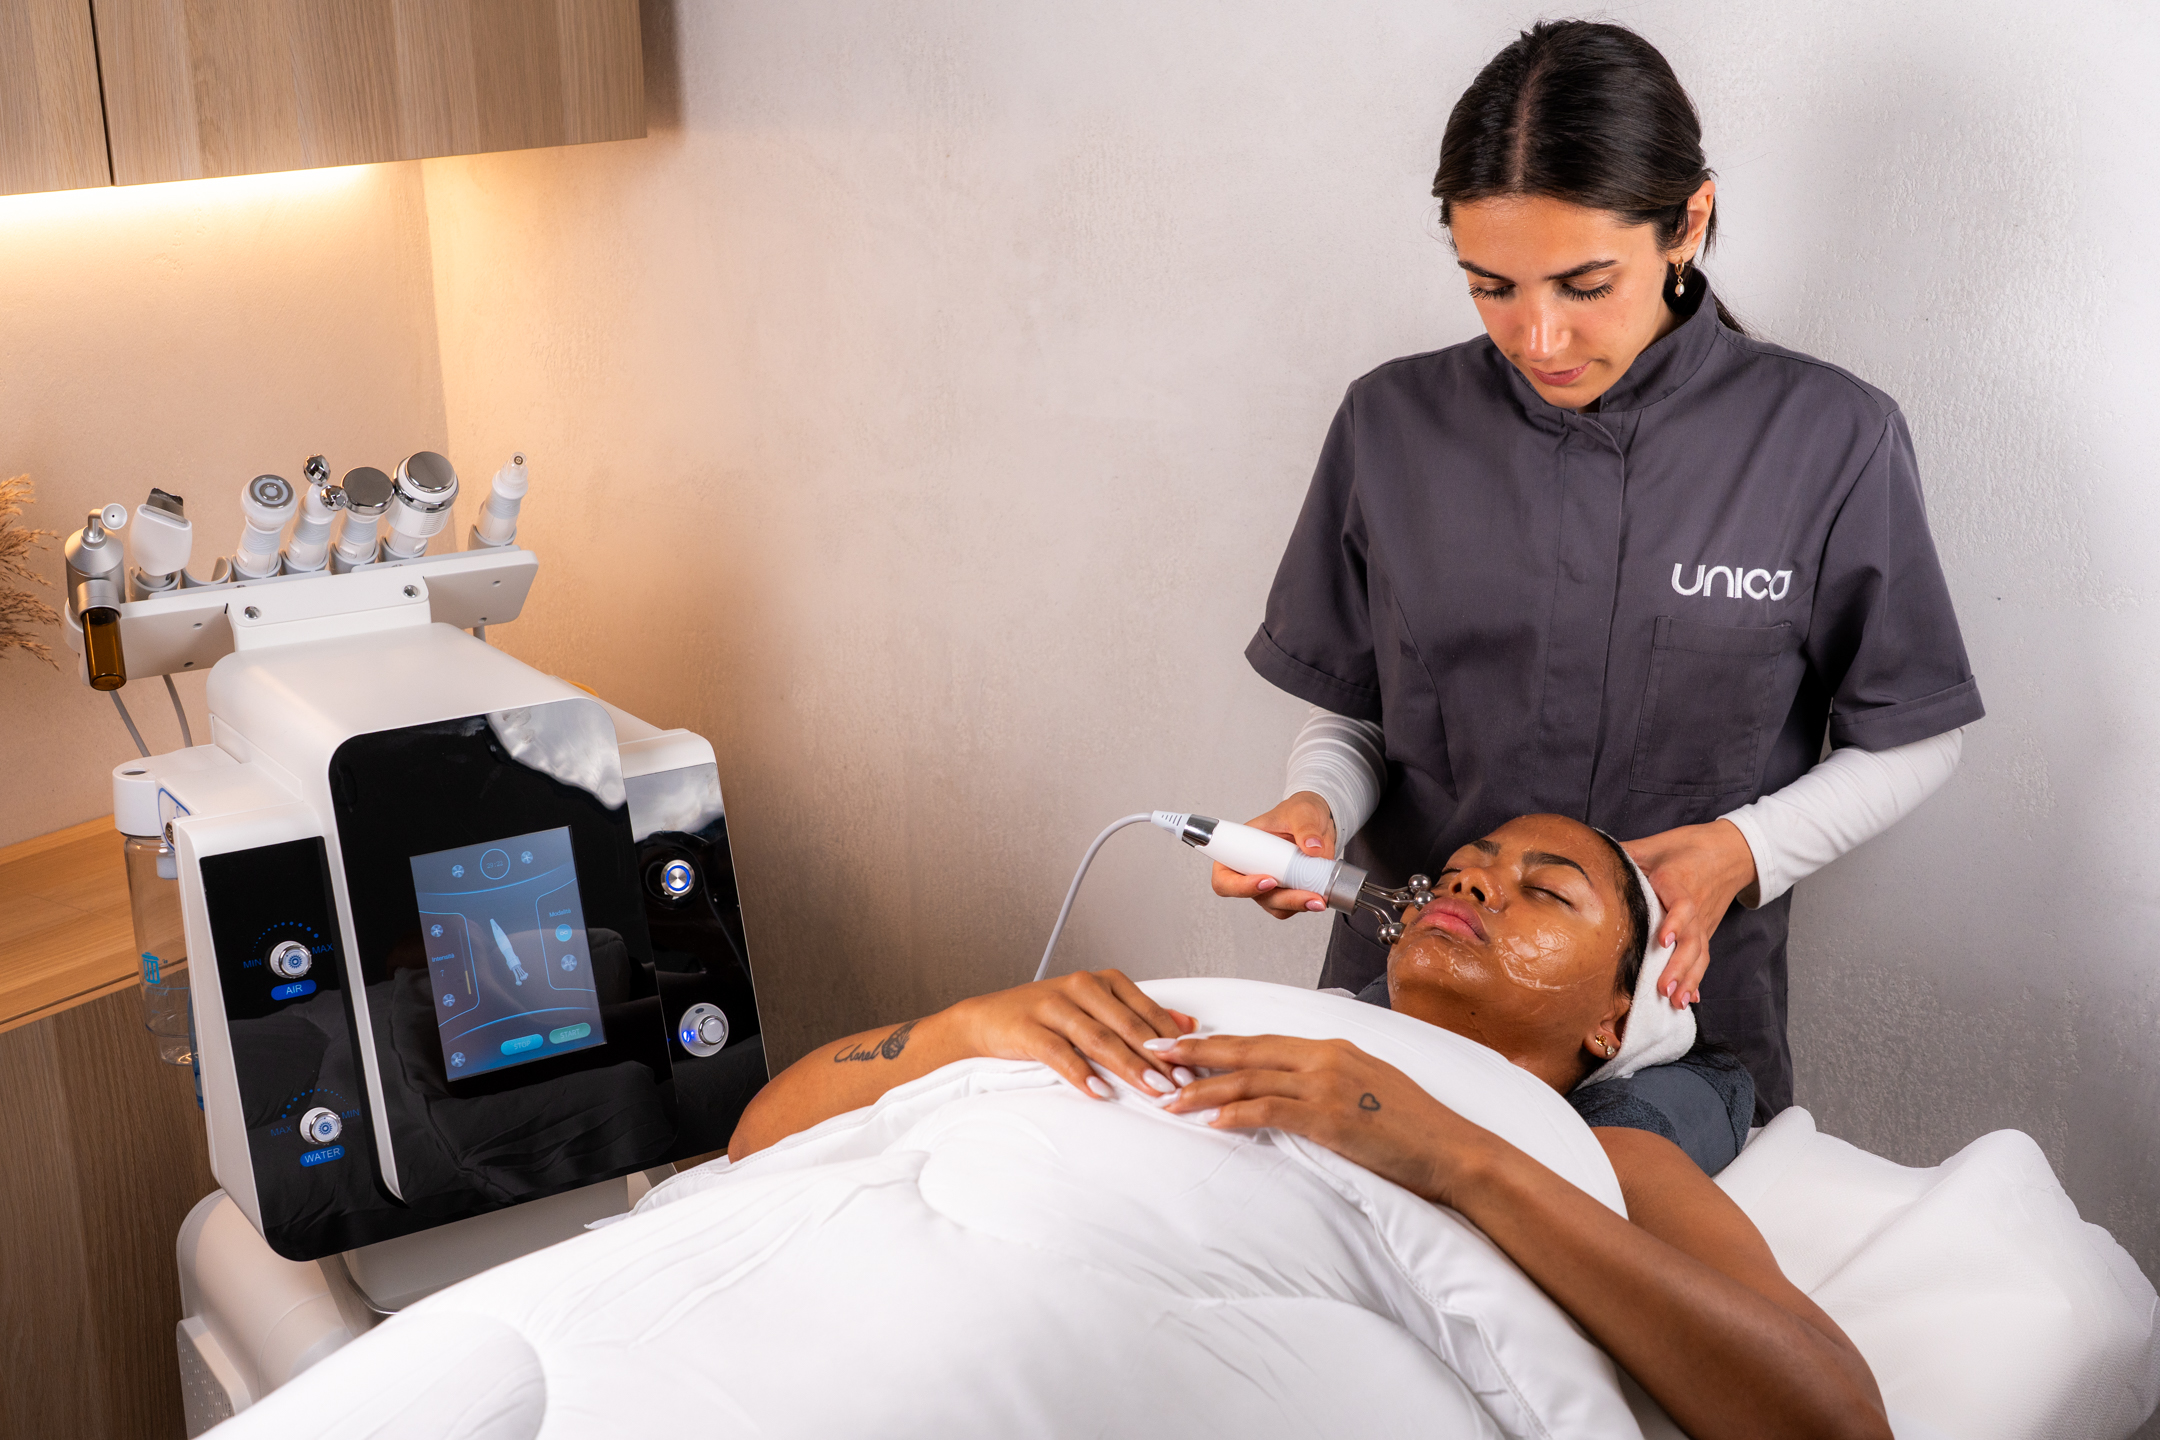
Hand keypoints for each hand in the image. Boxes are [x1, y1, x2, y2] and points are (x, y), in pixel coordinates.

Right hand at [946, 970, 1195, 1100]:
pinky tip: (1098, 1092)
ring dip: (1129, 1067)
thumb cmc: (1045, 1017)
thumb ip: (1139, 1014)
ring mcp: (1053, 1005)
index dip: (1172, 1041)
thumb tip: (1187, 1024)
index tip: (1193, 1067)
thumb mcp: (1095, 1008)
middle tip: (1180, 1084)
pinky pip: (1060, 1053)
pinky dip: (1081, 1073)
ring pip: (1099, 1038)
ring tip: (1151, 1090)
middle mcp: (1081, 987)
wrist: (986, 1020)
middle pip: (1127, 1026)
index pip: (1146, 1011)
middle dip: (1157, 1058)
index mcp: (1102, 981)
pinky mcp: (1028, 1027)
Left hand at [1152, 1033, 1496, 1205]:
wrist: (1454, 1152)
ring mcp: (1327, 1086)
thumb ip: (1330, 1081)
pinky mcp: (1329, 1118)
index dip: (1219, 1043)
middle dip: (1196, 1052)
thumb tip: (1293, 1089)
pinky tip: (1211, 1121)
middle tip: (1155, 1055)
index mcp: (1333, 1047)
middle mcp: (1326, 1058)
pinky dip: (1235, 1113)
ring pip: (1249, 1079)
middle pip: (1246, 1050)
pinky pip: (1270, 1110)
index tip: (1184, 1045)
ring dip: (1204, 1089)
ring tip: (1169, 1098)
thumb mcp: (1370, 1089)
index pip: (1263, 1040)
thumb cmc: (1415, 1129)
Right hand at [1209, 791, 1336, 918]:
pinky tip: (1320, 894)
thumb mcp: (1301, 811)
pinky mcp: (1288, 890)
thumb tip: (1312, 847)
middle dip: (1281, 899)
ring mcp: (1269, 883)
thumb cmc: (1298, 812)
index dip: (1239, 885)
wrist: (1318, 820)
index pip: (1224, 876)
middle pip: (1253, 896)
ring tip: (1319, 897)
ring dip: (1296, 904)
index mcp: (1241, 848)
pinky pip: (1292, 906)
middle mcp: (1252, 869)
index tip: (1267, 880)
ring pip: (1275, 905)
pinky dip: (1307, 903)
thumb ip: (1306, 827)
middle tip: (1305, 894)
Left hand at [1623, 819, 1757, 1009]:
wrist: (1730, 850)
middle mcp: (1693, 906)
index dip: (1674, 922)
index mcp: (1678, 882)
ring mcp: (1701, 921)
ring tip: (1675, 1002)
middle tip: (1663, 989)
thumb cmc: (1688, 845)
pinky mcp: (1704, 931)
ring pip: (1699, 953)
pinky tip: (1688, 1000)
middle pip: (1692, 939)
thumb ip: (1626, 853)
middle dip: (1678, 966)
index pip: (1682, 904)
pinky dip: (1696, 979)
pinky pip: (1702, 957)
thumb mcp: (1655, 844)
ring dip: (1688, 979)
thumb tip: (1593, 857)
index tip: (1662, 941)